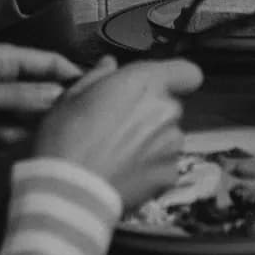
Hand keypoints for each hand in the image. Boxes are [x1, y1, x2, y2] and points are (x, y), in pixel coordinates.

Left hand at [0, 43, 83, 134]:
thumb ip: (20, 96)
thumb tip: (58, 94)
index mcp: (2, 59)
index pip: (48, 62)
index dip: (71, 75)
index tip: (94, 93)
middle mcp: (3, 78)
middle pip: (40, 98)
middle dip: (24, 115)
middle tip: (4, 121)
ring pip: (24, 122)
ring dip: (4, 132)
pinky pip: (8, 137)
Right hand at [34, 55, 203, 208]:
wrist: (69, 190)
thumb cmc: (66, 138)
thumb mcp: (72, 97)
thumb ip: (98, 76)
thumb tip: (110, 65)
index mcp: (145, 82)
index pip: (188, 72)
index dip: (177, 78)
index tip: (158, 86)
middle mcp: (166, 109)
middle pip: (171, 105)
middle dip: (152, 112)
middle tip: (122, 125)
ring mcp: (171, 143)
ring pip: (169, 135)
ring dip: (153, 140)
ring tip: (121, 153)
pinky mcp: (170, 173)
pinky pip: (166, 163)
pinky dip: (152, 167)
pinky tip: (127, 172)